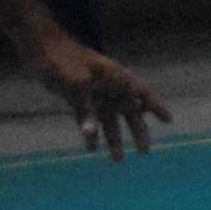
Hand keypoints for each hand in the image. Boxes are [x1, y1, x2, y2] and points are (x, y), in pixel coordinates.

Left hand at [38, 40, 165, 161]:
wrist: (42, 50)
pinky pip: (88, 120)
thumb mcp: (77, 84)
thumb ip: (86, 110)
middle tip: (144, 151)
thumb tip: (92, 135)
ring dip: (113, 138)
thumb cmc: (64, 60)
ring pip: (109, 120)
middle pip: (129, 112)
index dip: (156, 106)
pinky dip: (91, 133)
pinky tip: (91, 148)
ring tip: (118, 159)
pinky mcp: (77, 100)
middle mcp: (109, 88)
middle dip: (137, 131)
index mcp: (116, 78)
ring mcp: (94, 94)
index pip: (142, 93)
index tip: (168, 121)